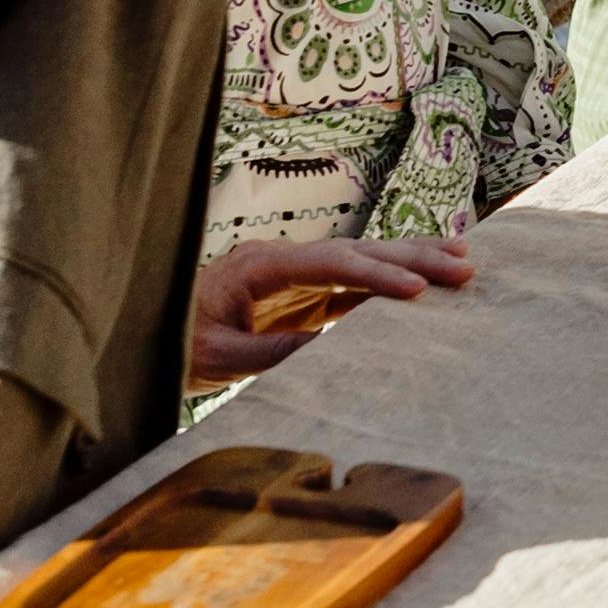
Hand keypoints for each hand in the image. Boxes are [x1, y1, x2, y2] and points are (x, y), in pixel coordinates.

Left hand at [189, 232, 474, 382]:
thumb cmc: (172, 347)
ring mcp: (294, 273)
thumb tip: (332, 349)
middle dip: (412, 257)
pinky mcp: (301, 293)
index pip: (332, 263)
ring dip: (411, 260)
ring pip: (362, 259)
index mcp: (259, 266)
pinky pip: (354, 282)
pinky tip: (423, 283)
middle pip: (357, 250)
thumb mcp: (214, 358)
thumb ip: (270, 352)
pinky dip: (391, 281)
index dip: (377, 275)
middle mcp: (282, 258)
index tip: (418, 291)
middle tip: (464, 266)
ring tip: (463, 258)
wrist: (144, 337)